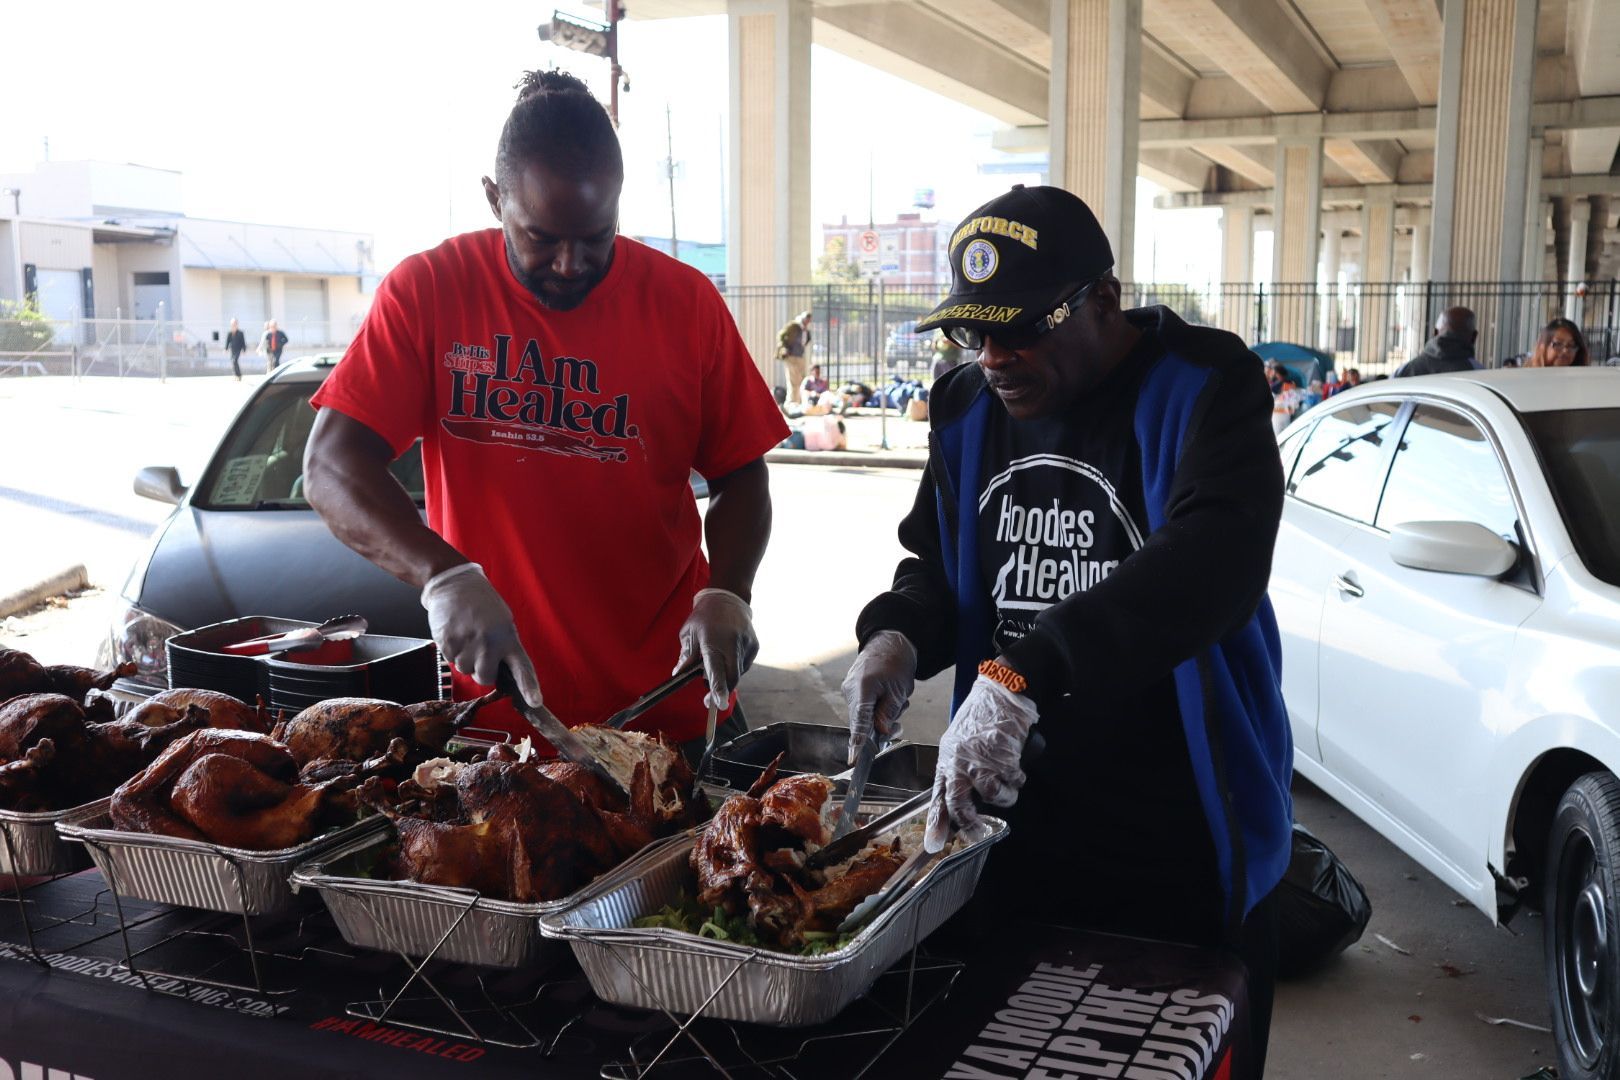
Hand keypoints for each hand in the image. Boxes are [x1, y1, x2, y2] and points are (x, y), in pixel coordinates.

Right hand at [419, 562, 542, 706]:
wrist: (455, 584)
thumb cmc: (481, 604)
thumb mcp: (502, 622)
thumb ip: (504, 646)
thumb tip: (500, 671)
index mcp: (508, 637)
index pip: (522, 668)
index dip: (529, 687)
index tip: (535, 703)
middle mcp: (490, 643)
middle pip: (485, 678)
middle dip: (481, 670)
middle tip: (479, 650)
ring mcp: (468, 644)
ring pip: (466, 671)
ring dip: (465, 659)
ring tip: (467, 635)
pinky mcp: (448, 642)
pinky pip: (450, 660)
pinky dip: (452, 651)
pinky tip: (455, 632)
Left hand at [675, 588, 757, 708]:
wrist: (729, 597)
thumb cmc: (705, 616)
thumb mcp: (689, 633)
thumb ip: (686, 656)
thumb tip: (678, 674)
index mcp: (713, 641)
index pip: (717, 670)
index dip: (718, 689)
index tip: (717, 703)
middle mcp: (733, 645)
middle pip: (731, 678)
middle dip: (721, 691)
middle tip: (709, 698)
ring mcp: (746, 646)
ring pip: (737, 674)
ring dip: (726, 676)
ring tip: (716, 661)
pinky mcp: (754, 647)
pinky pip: (743, 666)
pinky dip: (733, 667)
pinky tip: (726, 654)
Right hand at [841, 630, 916, 764]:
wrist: (890, 641)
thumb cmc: (896, 663)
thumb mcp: (899, 691)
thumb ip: (888, 714)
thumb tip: (880, 732)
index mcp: (863, 689)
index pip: (859, 723)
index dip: (857, 744)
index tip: (854, 759)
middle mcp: (851, 691)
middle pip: (862, 723)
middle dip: (880, 727)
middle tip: (897, 723)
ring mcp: (849, 689)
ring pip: (864, 716)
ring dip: (881, 716)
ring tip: (897, 700)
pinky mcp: (852, 688)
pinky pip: (864, 707)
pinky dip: (876, 708)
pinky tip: (889, 698)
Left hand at [924, 673, 1037, 852]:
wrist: (1001, 691)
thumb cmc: (981, 715)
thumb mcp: (959, 740)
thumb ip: (958, 767)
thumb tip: (963, 795)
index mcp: (947, 757)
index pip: (938, 794)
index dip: (936, 822)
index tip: (935, 842)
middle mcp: (960, 760)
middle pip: (959, 803)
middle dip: (971, 821)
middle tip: (980, 829)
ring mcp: (982, 758)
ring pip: (993, 794)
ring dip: (1005, 795)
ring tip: (1008, 783)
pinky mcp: (1004, 754)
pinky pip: (1014, 780)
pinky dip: (1018, 778)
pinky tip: (1017, 767)